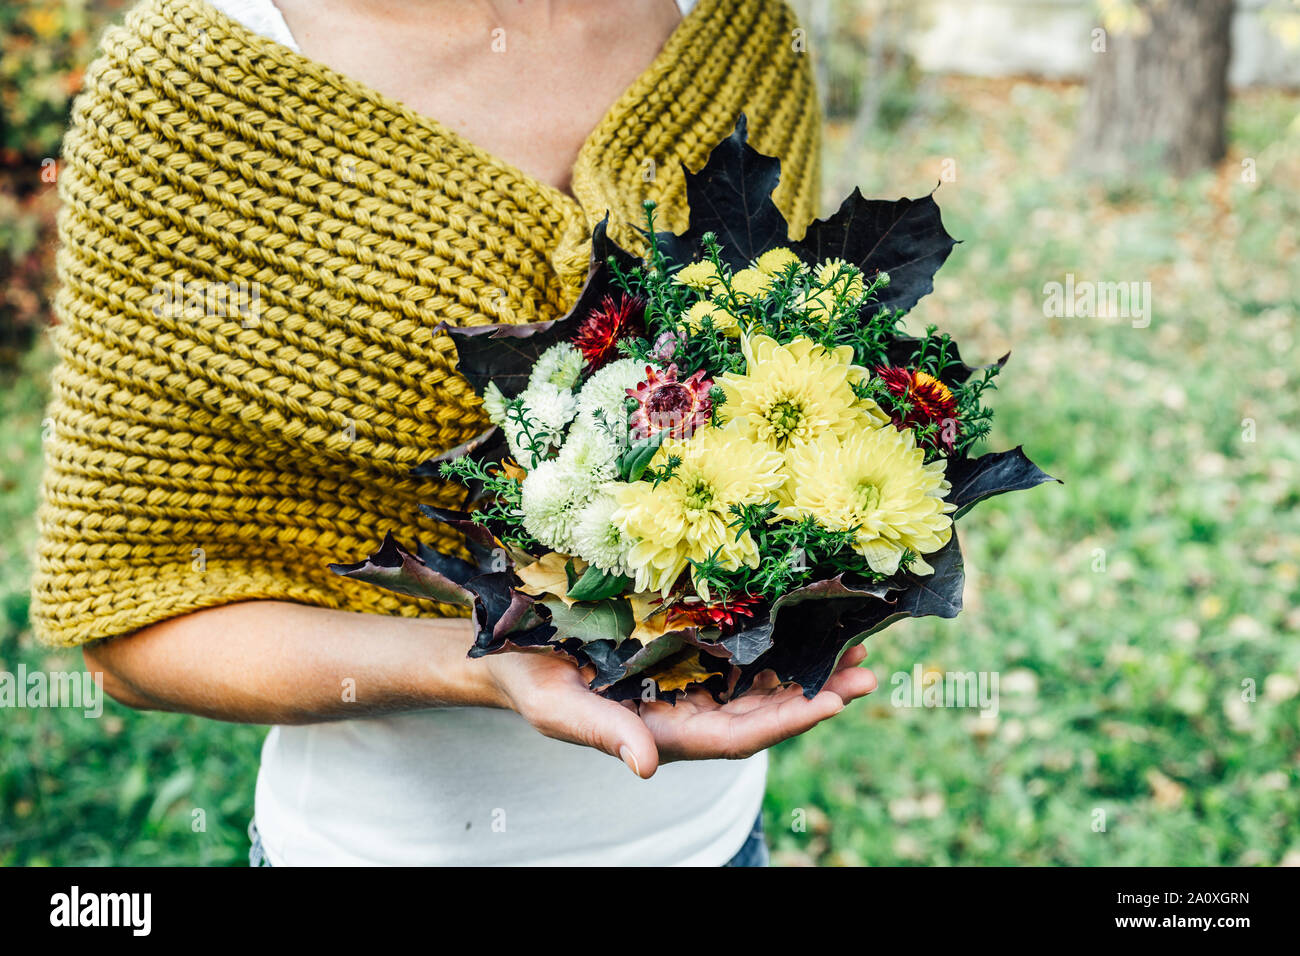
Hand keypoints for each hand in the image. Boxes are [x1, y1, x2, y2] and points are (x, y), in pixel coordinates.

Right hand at [486, 644, 876, 778]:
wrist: (513, 653)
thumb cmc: (532, 683)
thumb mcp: (560, 709)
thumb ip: (606, 733)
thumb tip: (649, 767)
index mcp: (664, 734)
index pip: (740, 735)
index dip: (790, 719)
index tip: (837, 700)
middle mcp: (687, 711)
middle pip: (764, 710)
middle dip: (818, 693)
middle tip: (869, 670)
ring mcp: (689, 683)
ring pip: (760, 682)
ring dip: (807, 668)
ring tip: (856, 647)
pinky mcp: (684, 653)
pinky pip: (738, 652)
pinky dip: (775, 642)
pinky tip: (805, 624)